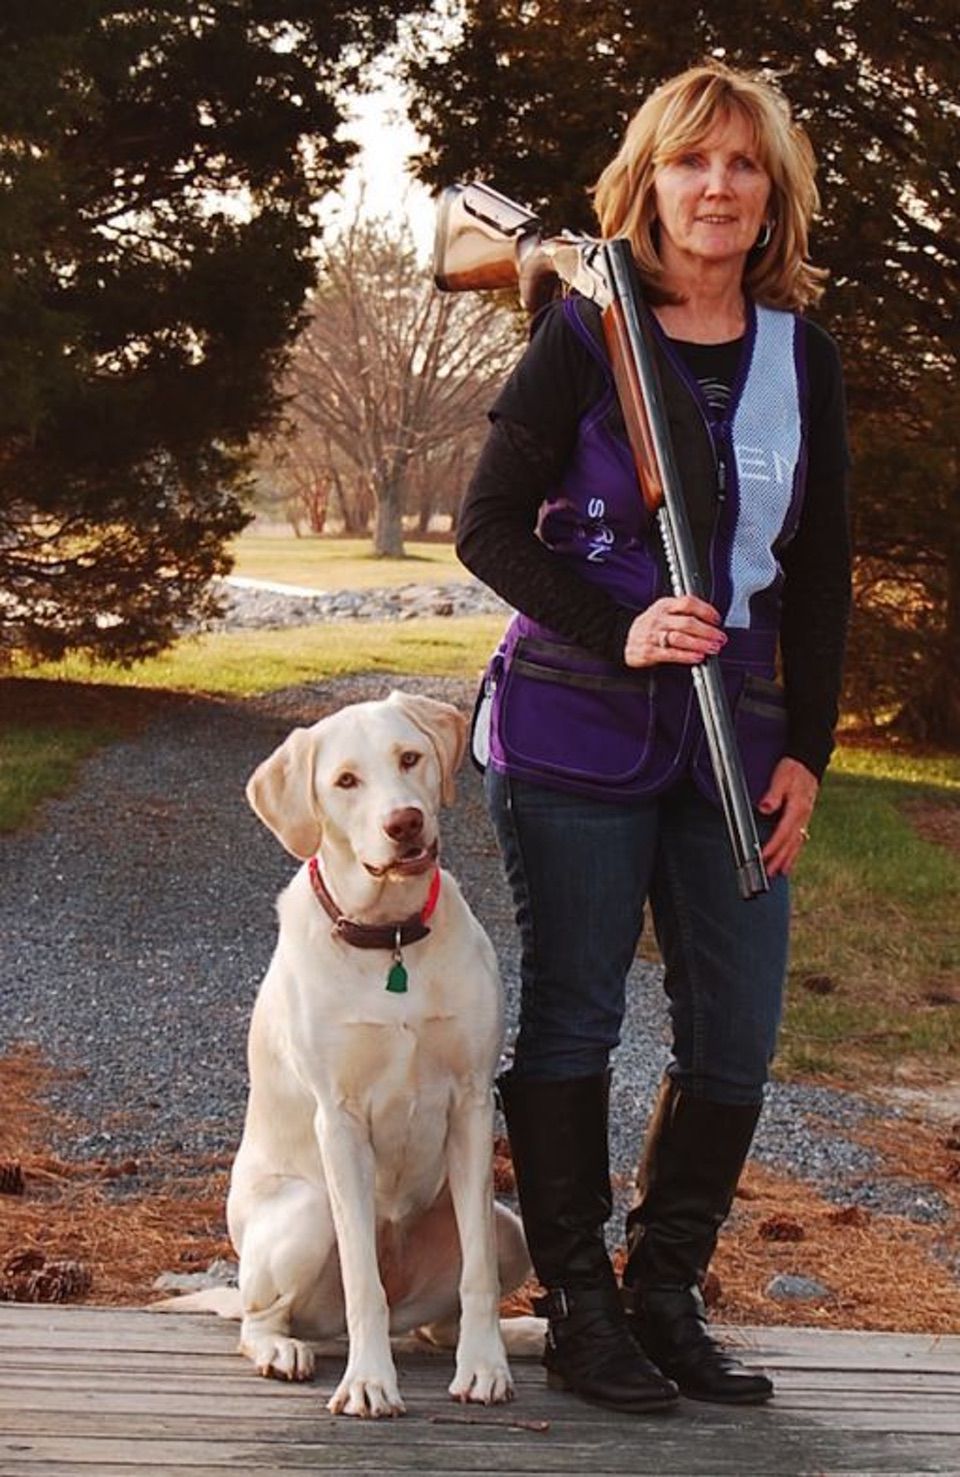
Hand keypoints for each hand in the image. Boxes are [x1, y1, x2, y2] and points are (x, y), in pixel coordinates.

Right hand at [623, 596, 726, 668]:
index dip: (705, 610)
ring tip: (712, 648)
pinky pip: (671, 654)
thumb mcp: (663, 611)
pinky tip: (697, 657)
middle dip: (707, 631)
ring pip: (680, 638)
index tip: (717, 619)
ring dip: (700, 644)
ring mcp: (653, 635)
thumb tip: (710, 620)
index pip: (688, 602)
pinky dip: (687, 656)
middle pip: (687, 622)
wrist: (622, 638)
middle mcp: (658, 619)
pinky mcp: (649, 652)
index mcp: (664, 605)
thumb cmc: (649, 626)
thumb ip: (683, 612)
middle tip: (719, 637)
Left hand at [758, 757, 818, 876]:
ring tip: (781, 872)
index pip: (783, 833)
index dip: (772, 847)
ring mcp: (805, 818)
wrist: (808, 760)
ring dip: (788, 858)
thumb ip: (773, 794)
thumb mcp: (782, 778)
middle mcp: (803, 816)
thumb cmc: (794, 768)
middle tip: (770, 874)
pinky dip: (795, 850)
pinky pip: (800, 838)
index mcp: (797, 808)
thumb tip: (765, 808)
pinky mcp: (804, 816)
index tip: (763, 858)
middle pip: (790, 843)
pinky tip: (791, 857)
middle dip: (780, 859)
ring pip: (796, 843)